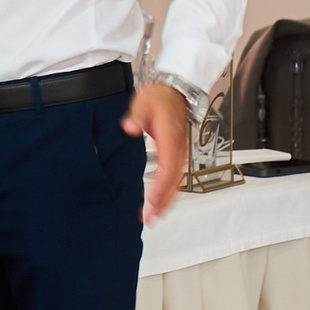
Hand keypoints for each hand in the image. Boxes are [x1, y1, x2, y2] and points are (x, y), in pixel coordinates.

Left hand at [124, 82, 189, 223]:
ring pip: (176, 183)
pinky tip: (159, 202)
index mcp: (171, 139)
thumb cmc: (159, 97)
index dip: (161, 188)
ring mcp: (180, 153)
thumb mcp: (143, 103)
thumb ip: (136, 116)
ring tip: (154, 217)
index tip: (152, 202)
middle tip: (151, 219)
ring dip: (166, 201)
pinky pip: (175, 177)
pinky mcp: (177, 154)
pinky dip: (168, 192)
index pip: (168, 169)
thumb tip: (130, 127)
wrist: (174, 91)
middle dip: (163, 202)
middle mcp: (179, 150)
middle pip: (174, 182)